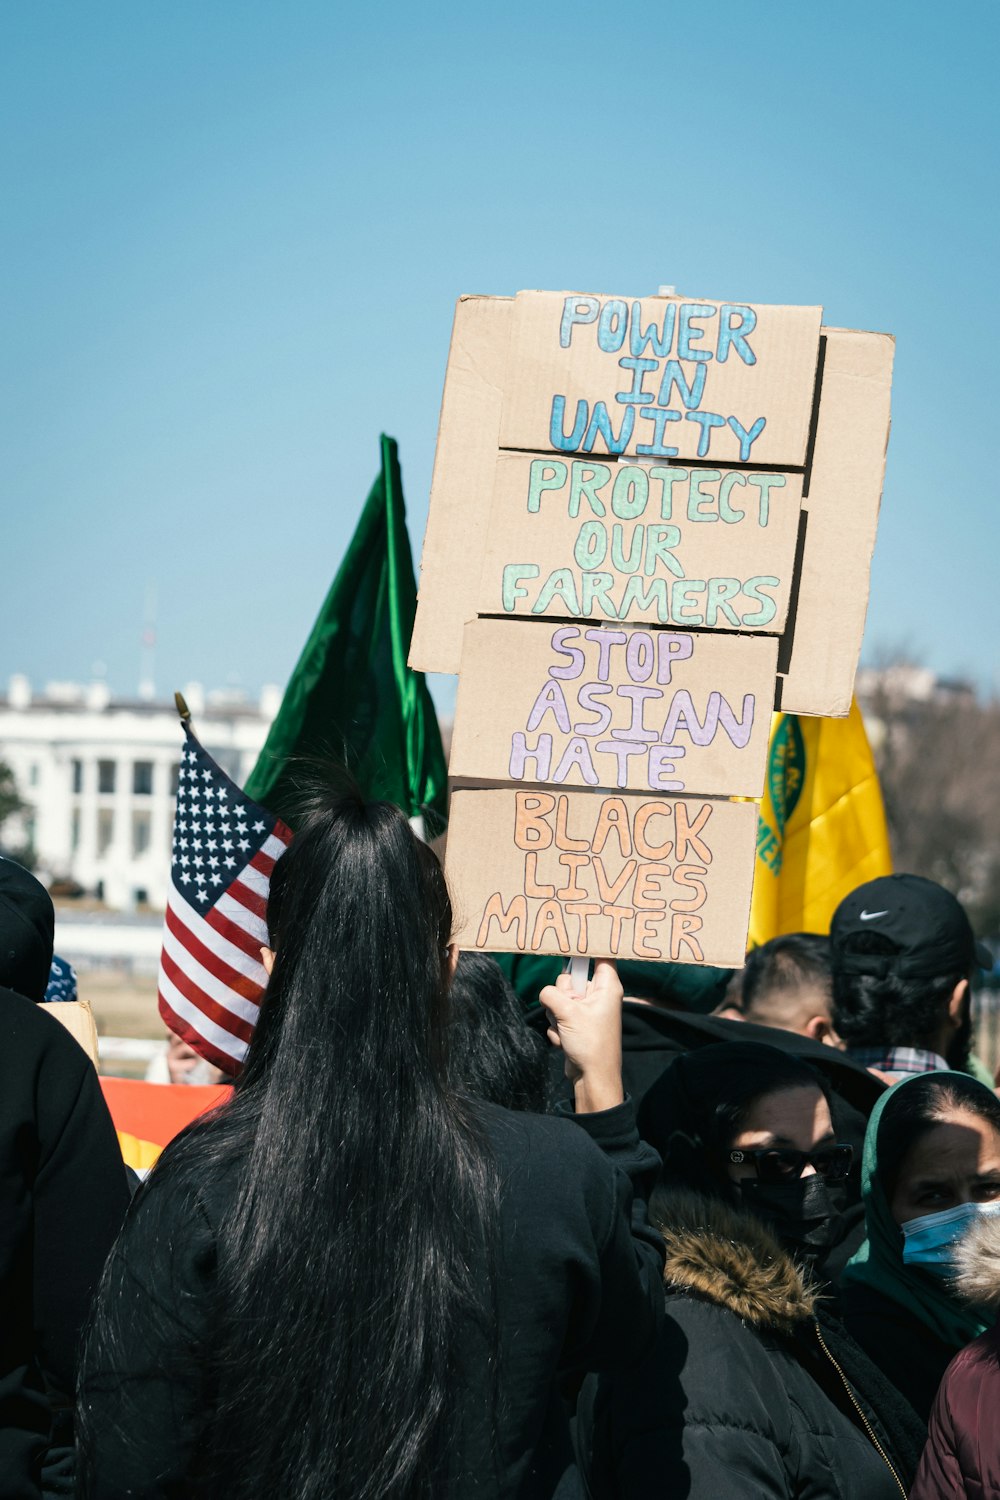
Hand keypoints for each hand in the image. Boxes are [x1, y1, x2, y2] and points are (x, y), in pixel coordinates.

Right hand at [540, 959, 623, 1113]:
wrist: (591, 1078)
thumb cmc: (590, 1044)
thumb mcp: (568, 1012)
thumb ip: (552, 994)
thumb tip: (546, 991)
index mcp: (607, 987)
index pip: (600, 955)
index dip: (587, 946)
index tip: (572, 934)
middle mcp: (598, 995)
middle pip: (570, 977)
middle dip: (562, 994)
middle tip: (569, 1009)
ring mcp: (586, 1010)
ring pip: (559, 997)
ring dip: (556, 1015)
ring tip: (568, 1030)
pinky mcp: (575, 1023)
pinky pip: (556, 1014)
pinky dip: (557, 1028)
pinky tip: (567, 1041)